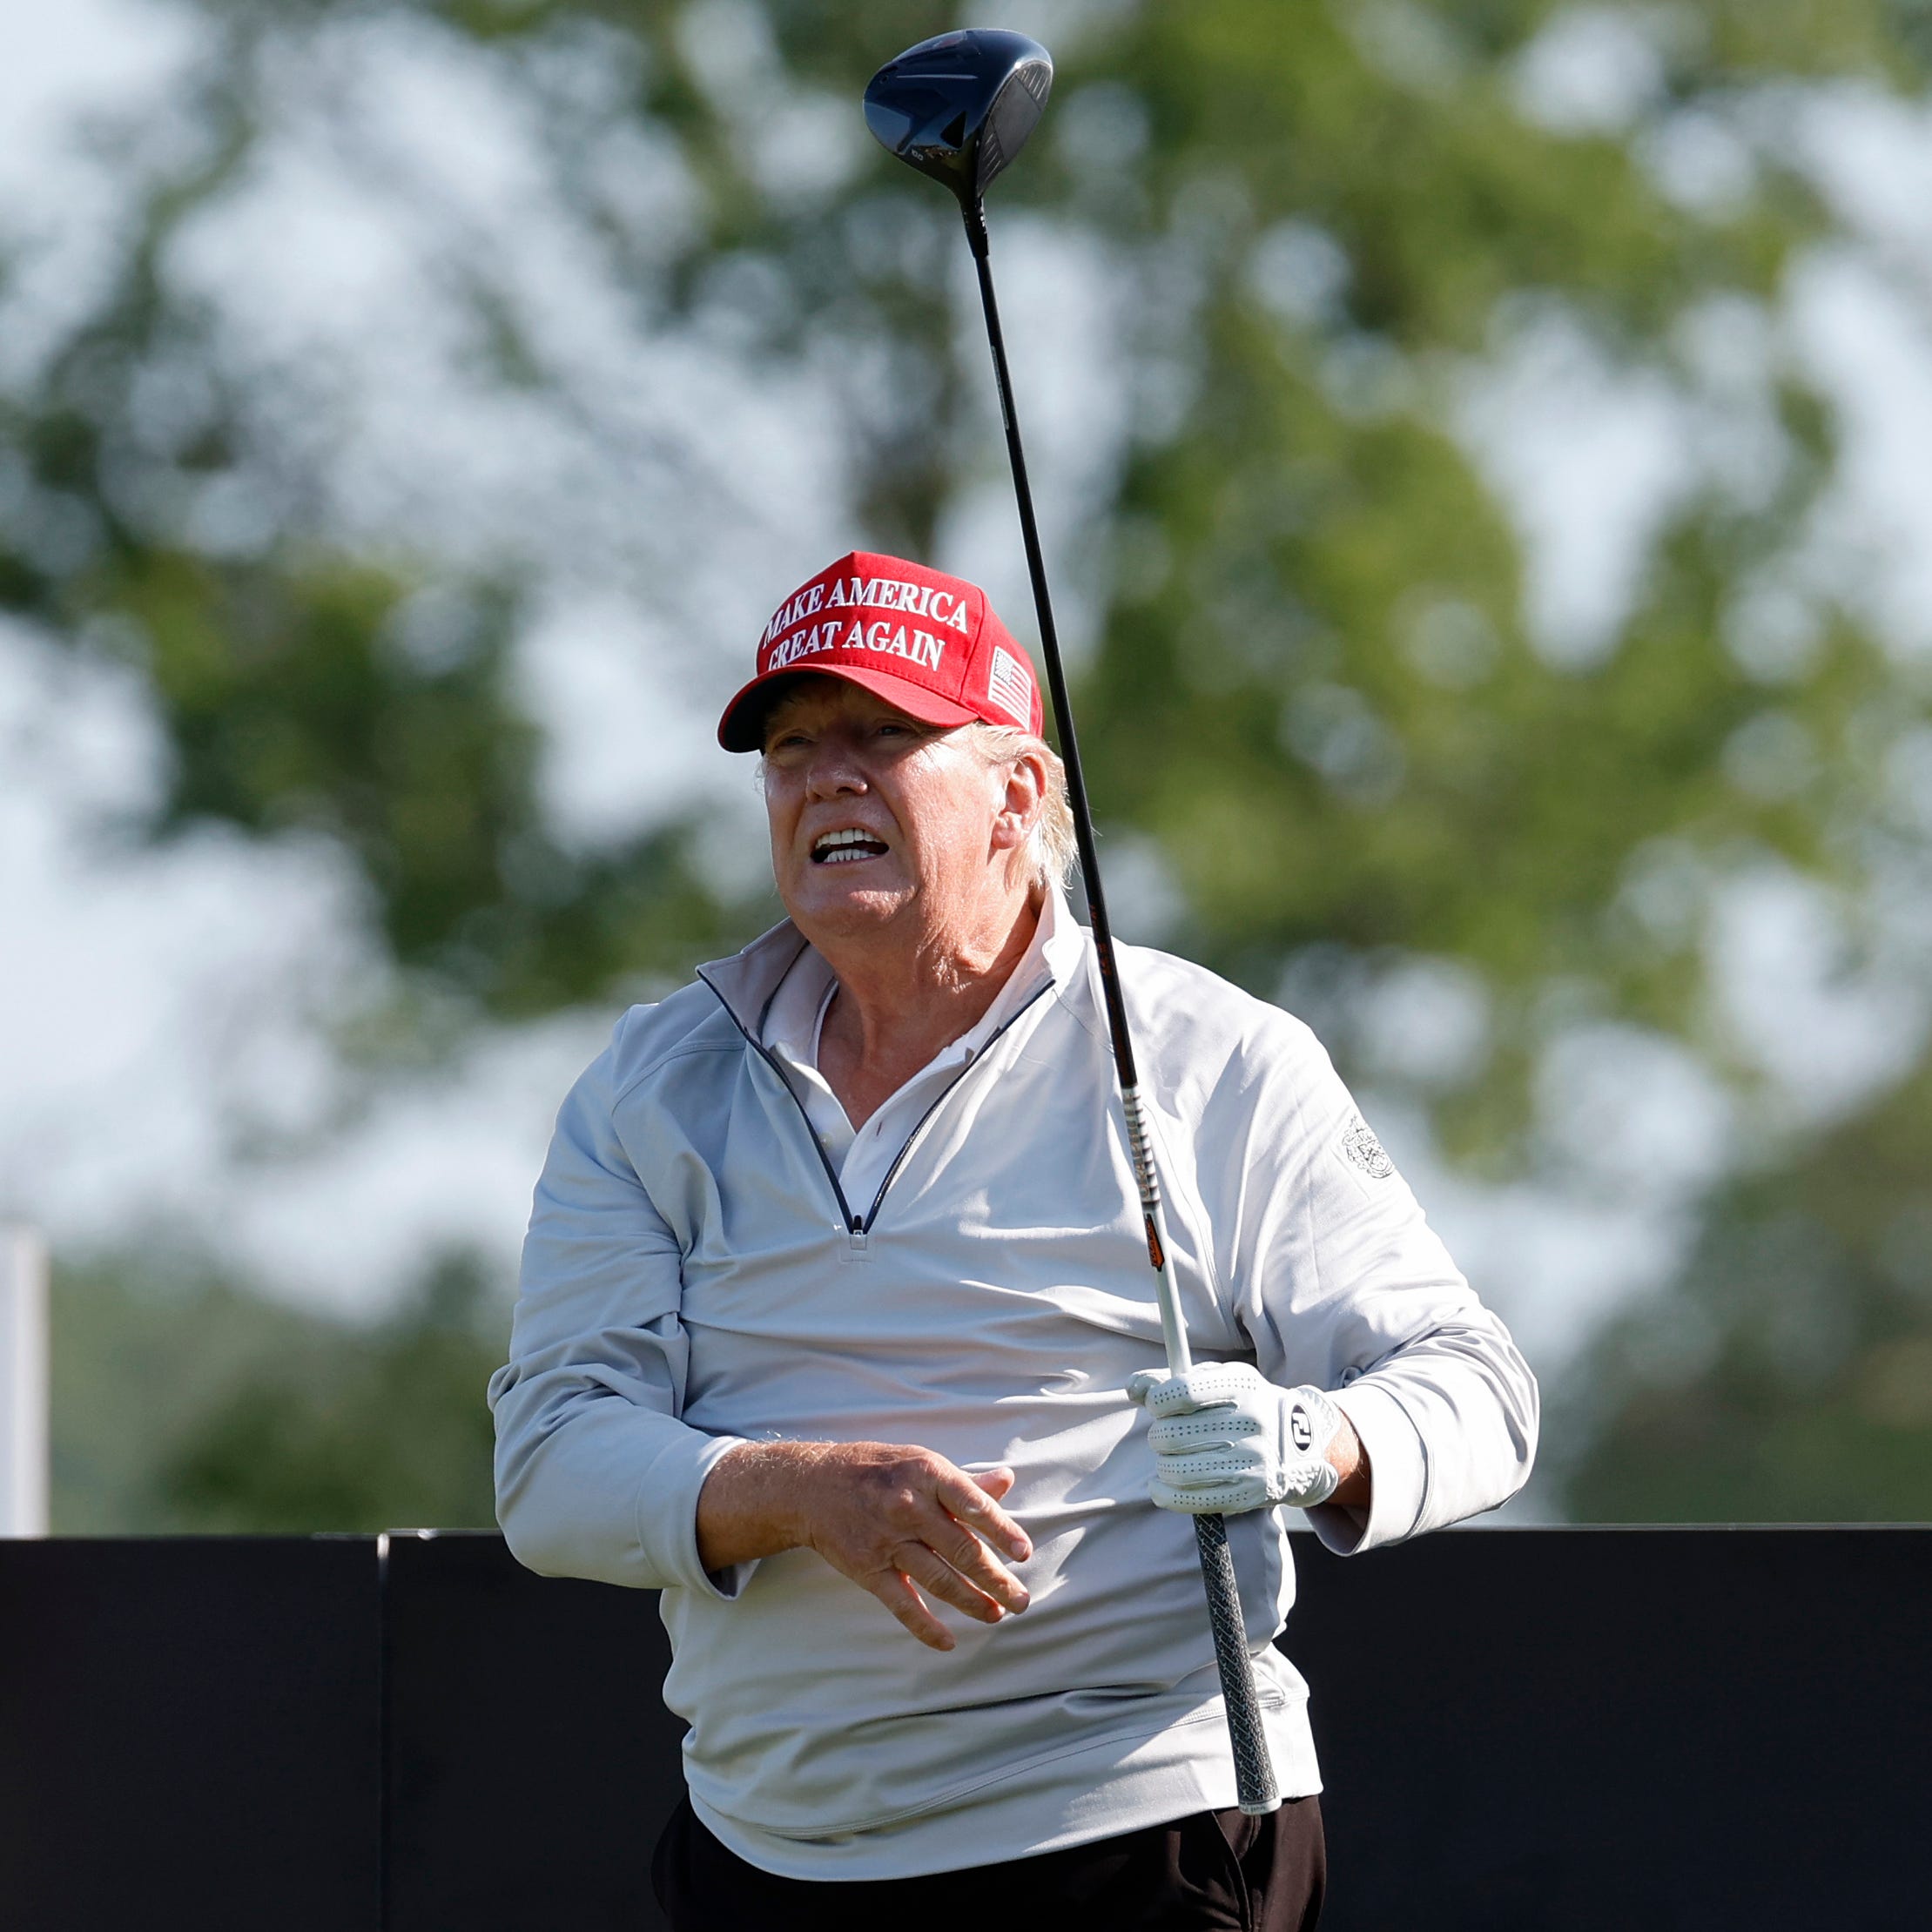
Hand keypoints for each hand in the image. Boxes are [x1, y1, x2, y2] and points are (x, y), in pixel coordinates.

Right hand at [696, 1440, 1032, 1651]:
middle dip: (996, 1579)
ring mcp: (887, 1541)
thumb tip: (1006, 1481)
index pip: (973, 1505)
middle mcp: (908, 1507)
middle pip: (961, 1550)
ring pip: (939, 1580)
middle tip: (1021, 1600)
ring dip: (972, 1603)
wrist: (812, 1486)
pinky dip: (926, 1627)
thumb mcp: (920, 1462)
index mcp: (927, 1474)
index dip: (1002, 1530)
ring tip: (997, 1616)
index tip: (1023, 1554)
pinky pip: (903, 1604)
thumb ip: (964, 1481)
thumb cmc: (878, 1470)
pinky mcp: (868, 1569)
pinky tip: (949, 1641)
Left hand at [1127, 1363, 1349, 1513]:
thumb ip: (1171, 1379)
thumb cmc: (1244, 1405)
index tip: (1158, 1405)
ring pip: (1177, 1469)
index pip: (1182, 1393)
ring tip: (1169, 1457)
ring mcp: (1251, 1461)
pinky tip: (1160, 1485)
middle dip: (1159, 1435)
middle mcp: (1250, 1423)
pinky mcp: (1248, 1494)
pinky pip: (1192, 1501)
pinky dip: (1165, 1494)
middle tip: (1167, 1435)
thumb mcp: (1218, 1380)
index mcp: (1242, 1385)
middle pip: (1173, 1434)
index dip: (1158, 1401)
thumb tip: (1132, 1388)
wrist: (1300, 1443)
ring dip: (1162, 1464)